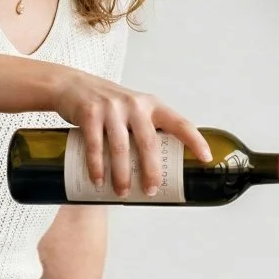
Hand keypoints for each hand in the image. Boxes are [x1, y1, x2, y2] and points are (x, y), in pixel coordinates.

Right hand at [47, 68, 211, 194]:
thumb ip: (146, 129)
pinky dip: (96, 166)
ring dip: (122, 174)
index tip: (206, 158)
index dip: (195, 140)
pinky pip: (94, 145)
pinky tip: (98, 181)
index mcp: (152, 105)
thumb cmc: (109, 105)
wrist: (72, 85)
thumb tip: (157, 168)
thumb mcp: (134, 109)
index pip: (179, 123)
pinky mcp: (90, 114)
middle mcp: (135, 105)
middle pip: (148, 142)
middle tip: (151, 191)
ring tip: (122, 193)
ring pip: (121, 147)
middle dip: (151, 170)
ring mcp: (112, 109)